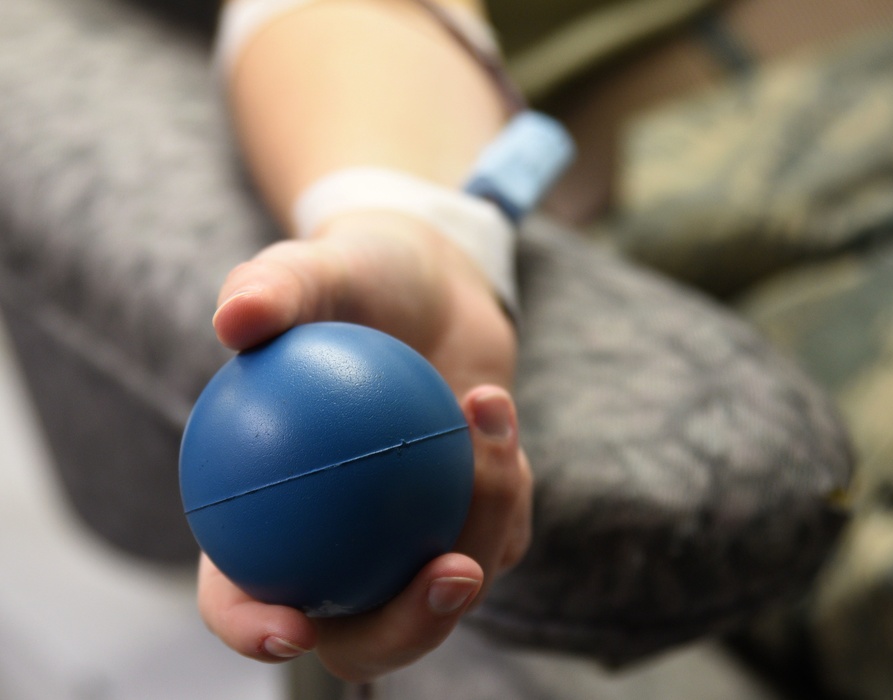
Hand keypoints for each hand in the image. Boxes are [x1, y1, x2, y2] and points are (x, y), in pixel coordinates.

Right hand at [197, 211, 531, 681]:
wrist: (426, 282)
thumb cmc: (351, 280)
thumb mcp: (309, 269)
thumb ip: (272, 290)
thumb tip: (235, 320)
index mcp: (270, 519)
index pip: (241, 596)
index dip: (252, 630)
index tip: (292, 622)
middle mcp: (340, 545)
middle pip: (363, 633)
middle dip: (410, 628)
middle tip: (451, 570)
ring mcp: (412, 540)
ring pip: (447, 585)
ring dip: (485, 517)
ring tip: (485, 422)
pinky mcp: (474, 519)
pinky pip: (499, 528)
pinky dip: (506, 479)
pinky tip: (492, 409)